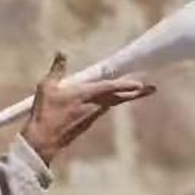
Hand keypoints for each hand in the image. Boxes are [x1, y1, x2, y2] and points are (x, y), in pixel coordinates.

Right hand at [21, 53, 156, 163]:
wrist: (42, 141)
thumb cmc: (44, 113)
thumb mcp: (47, 87)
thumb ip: (57, 69)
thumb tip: (61, 52)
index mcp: (86, 95)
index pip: (111, 87)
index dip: (126, 84)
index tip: (141, 83)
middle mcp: (94, 106)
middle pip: (119, 97)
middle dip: (137, 92)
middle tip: (152, 88)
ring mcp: (92, 117)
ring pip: (111, 103)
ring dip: (123, 96)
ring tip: (135, 90)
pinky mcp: (87, 124)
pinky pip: (102, 110)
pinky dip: (108, 103)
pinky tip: (108, 101)